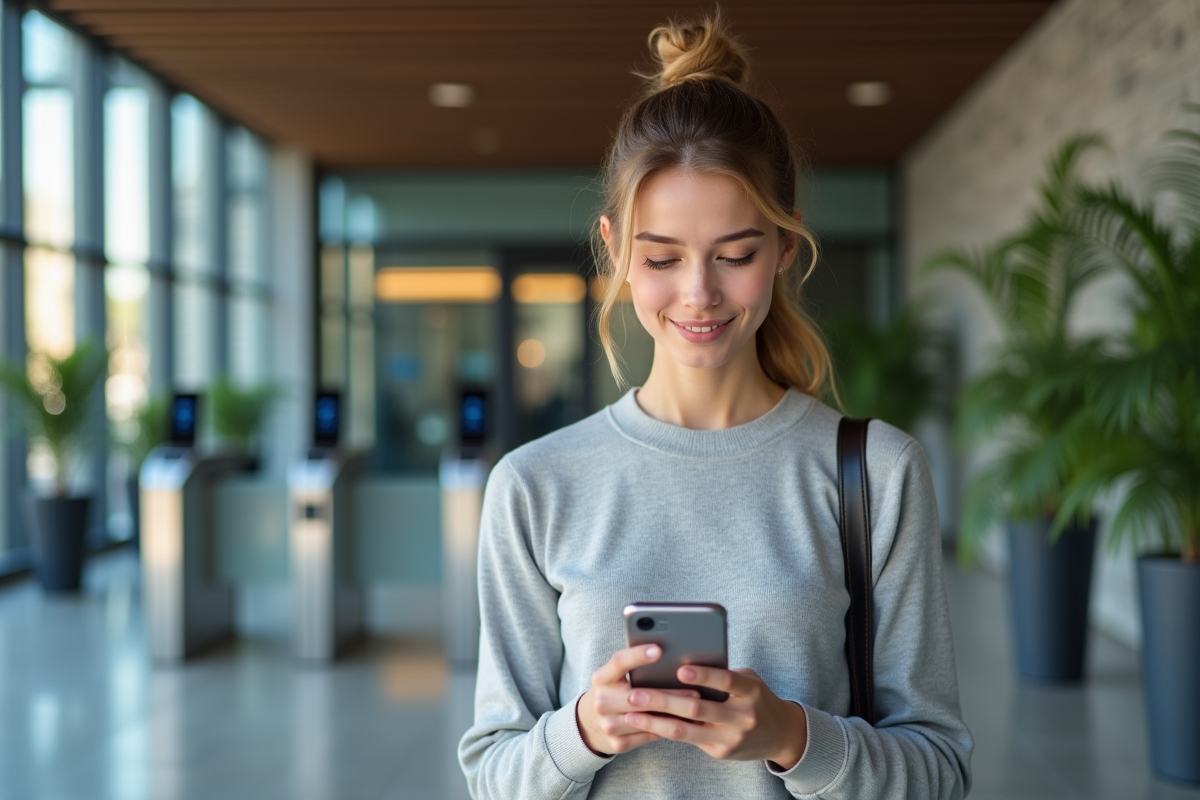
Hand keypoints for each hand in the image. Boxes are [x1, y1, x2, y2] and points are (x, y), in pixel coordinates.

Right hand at [577, 645, 701, 755]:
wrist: (588, 725)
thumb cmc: (611, 692)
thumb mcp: (613, 677)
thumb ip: (632, 667)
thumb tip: (667, 654)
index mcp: (601, 678)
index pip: (619, 662)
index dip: (638, 654)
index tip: (659, 648)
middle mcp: (602, 702)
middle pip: (640, 696)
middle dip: (670, 693)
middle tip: (696, 690)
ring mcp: (608, 725)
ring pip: (647, 719)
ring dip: (673, 713)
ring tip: (696, 707)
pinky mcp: (617, 744)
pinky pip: (649, 736)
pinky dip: (667, 729)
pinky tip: (684, 722)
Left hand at [622, 665, 808, 768]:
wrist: (781, 735)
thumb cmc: (756, 697)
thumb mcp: (749, 680)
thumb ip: (724, 673)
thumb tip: (683, 660)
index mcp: (750, 691)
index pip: (726, 680)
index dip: (703, 675)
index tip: (679, 670)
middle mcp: (742, 716)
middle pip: (697, 707)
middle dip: (663, 700)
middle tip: (635, 693)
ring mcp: (731, 737)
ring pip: (686, 730)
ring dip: (655, 721)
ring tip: (631, 712)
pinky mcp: (721, 752)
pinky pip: (688, 739)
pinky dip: (664, 730)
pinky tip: (645, 723)